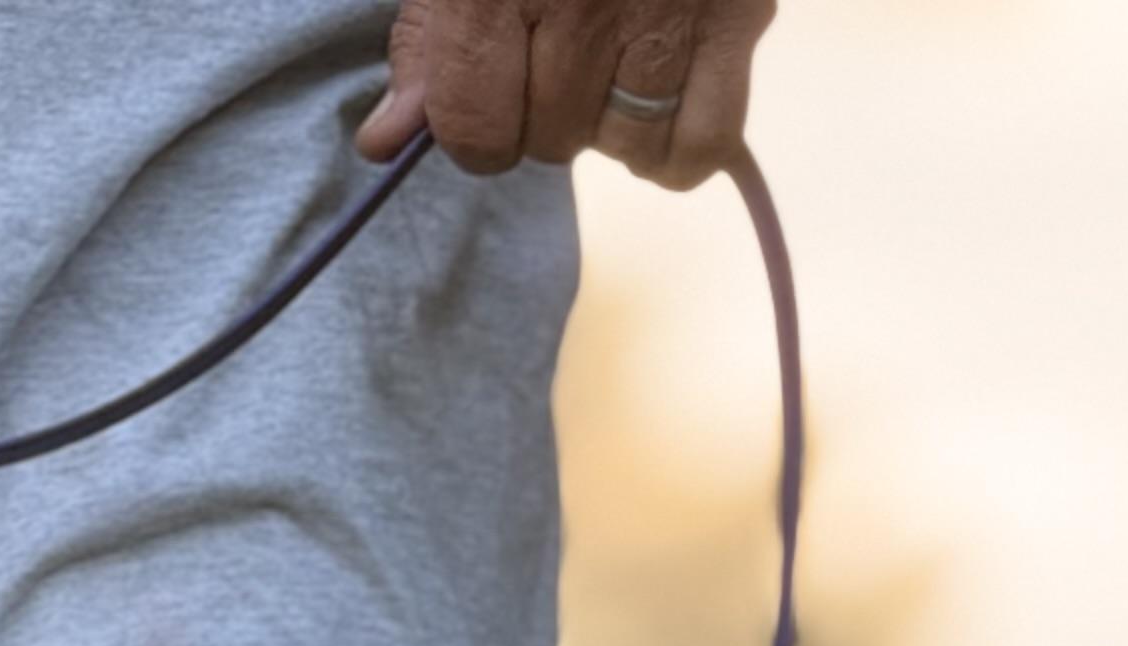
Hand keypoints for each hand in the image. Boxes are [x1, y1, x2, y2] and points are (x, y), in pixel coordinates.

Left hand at [358, 0, 775, 190]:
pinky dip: (673, 148)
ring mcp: (667, 11)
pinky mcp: (738, 16)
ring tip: (608, 56)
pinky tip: (655, 102)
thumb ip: (428, 33)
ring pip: (624, 146)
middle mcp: (583, 0)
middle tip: (553, 42)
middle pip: (549, 140)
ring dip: (609, 123)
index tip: (483, 90)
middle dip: (540, 110)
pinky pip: (701, 143)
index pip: (475, 129)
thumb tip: (389, 141)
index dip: (471, 126)